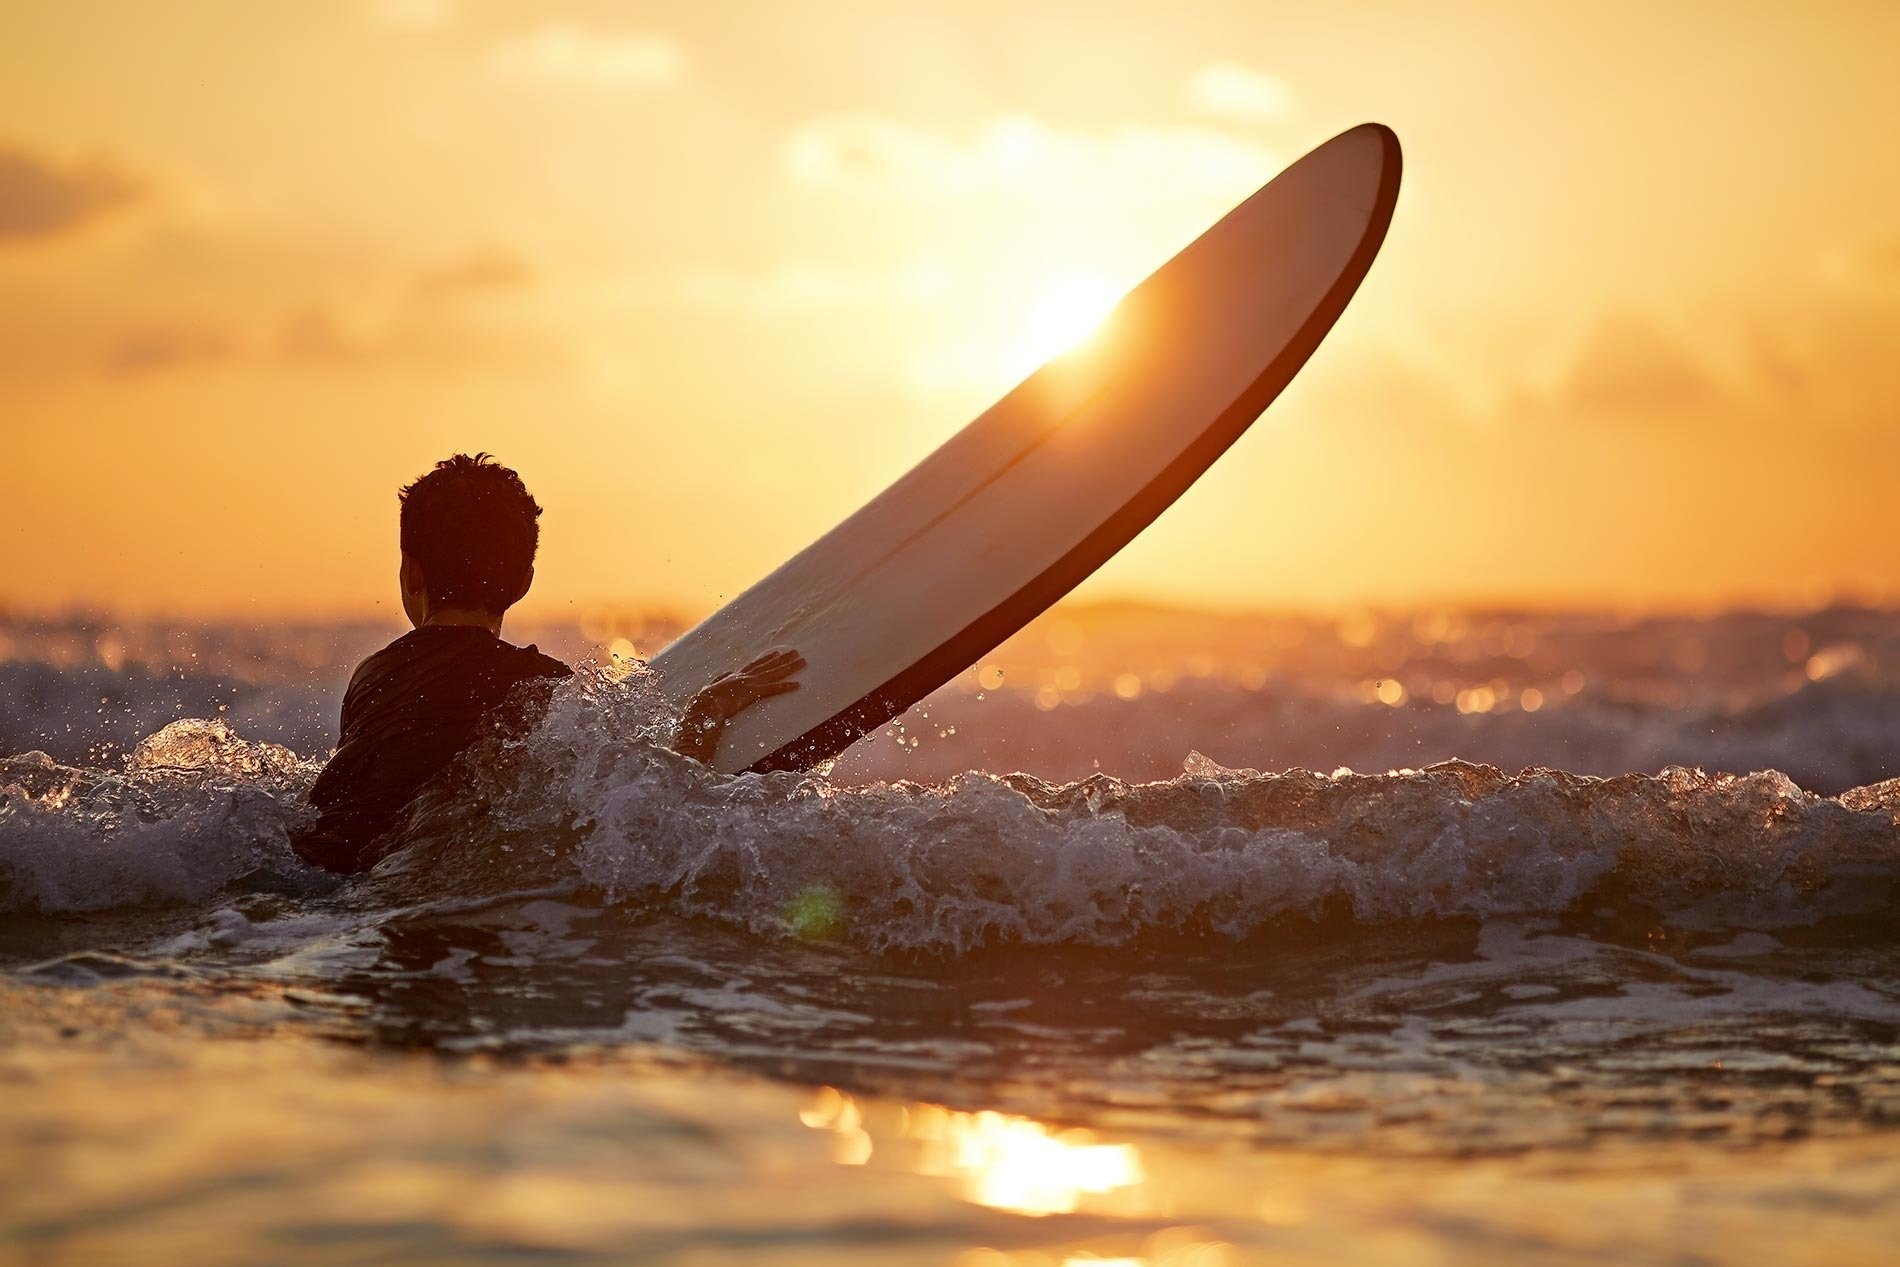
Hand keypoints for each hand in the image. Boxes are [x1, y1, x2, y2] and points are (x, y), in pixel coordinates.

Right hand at [676, 647, 804, 762]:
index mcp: (736, 676)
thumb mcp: (711, 687)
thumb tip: (726, 672)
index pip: (755, 665)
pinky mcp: (753, 693)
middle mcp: (746, 677)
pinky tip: (797, 685)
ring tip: (802, 661)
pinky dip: (786, 687)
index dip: (767, 659)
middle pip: (769, 666)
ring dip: (790, 668)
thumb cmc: (705, 701)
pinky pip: (774, 689)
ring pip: (775, 673)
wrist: (704, 705)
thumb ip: (720, 679)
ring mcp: (751, 683)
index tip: (776, 653)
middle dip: (783, 659)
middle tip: (796, 652)